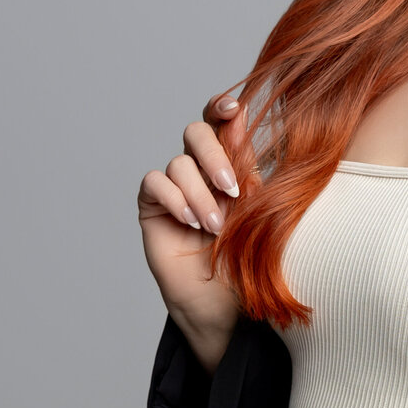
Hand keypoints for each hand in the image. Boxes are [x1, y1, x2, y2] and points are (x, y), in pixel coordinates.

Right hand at [137, 94, 245, 346]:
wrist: (224, 299)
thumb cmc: (247, 254)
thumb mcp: (254, 205)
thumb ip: (246, 161)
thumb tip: (245, 113)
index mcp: (230, 162)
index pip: (221, 123)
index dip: (222, 108)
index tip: (234, 107)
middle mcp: (200, 169)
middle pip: (196, 132)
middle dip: (214, 155)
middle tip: (231, 189)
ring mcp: (174, 186)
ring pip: (179, 163)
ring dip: (200, 195)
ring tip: (214, 228)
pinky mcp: (153, 205)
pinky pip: (155, 182)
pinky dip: (175, 199)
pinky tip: (190, 222)